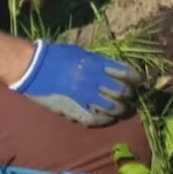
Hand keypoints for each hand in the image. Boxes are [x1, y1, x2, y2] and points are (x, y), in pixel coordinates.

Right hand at [10, 40, 138, 125]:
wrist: (33, 67)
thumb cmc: (57, 55)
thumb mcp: (82, 53)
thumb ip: (100, 62)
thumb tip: (115, 70)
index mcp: (97, 64)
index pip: (126, 73)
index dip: (136, 78)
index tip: (139, 80)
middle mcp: (94, 81)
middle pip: (122, 92)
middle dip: (128, 95)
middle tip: (129, 96)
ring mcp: (85, 97)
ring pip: (112, 108)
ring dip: (119, 109)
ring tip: (120, 108)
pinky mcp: (74, 110)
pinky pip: (96, 119)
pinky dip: (105, 120)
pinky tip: (107, 118)